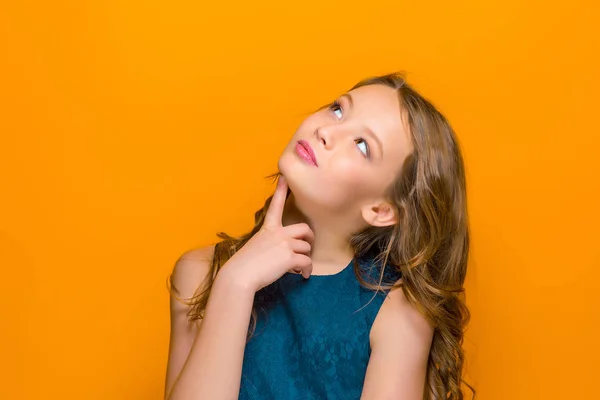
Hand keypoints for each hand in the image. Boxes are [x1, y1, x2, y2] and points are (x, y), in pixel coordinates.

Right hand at [218, 175, 313, 291]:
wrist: (240, 276)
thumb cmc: (245, 265)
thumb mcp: (256, 246)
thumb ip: (270, 244)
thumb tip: (282, 255)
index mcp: (268, 228)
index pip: (275, 206)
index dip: (281, 191)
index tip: (284, 178)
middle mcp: (278, 233)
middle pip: (305, 228)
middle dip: (310, 238)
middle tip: (307, 248)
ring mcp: (285, 244)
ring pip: (307, 248)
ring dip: (306, 259)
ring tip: (299, 269)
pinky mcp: (289, 257)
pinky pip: (307, 262)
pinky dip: (307, 270)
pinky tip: (303, 275)